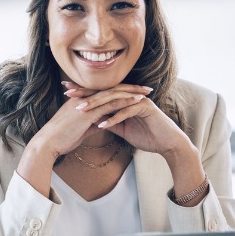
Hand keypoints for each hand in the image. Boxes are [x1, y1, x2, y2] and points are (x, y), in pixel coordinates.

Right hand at [34, 81, 151, 157]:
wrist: (48, 143)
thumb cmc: (61, 138)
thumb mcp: (80, 129)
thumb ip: (91, 124)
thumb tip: (102, 124)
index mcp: (82, 100)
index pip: (106, 92)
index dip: (121, 91)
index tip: (136, 92)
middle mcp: (85, 97)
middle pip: (112, 88)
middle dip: (131, 87)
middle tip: (147, 88)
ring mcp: (87, 103)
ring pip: (114, 93)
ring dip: (132, 92)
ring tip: (147, 93)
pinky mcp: (89, 112)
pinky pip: (110, 104)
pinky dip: (125, 101)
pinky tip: (137, 102)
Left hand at [64, 81, 207, 204]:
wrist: (167, 143)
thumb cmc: (147, 136)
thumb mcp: (123, 129)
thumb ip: (110, 122)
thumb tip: (95, 121)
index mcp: (124, 98)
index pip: (101, 93)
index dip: (84, 92)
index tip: (66, 92)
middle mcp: (130, 95)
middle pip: (104, 92)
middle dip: (85, 92)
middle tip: (68, 93)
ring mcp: (138, 100)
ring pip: (114, 100)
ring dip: (97, 105)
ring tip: (81, 110)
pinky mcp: (146, 107)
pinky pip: (126, 112)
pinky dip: (114, 118)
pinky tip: (102, 124)